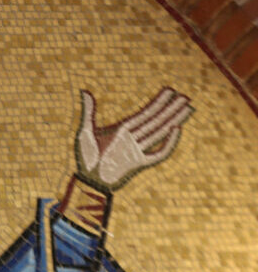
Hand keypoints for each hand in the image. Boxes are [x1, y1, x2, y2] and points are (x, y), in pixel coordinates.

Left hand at [75, 88, 190, 190]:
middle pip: (156, 121)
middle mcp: (132, 139)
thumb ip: (88, 112)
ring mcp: (137, 151)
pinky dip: (168, 143)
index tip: (170, 90)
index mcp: (121, 130)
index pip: (144, 113)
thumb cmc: (85, 158)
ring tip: (187, 109)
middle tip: (186, 96)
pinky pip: (159, 153)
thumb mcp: (85, 132)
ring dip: (173, 120)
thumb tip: (84, 91)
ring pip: (160, 133)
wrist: (88, 181)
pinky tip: (176, 130)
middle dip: (171, 109)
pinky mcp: (139, 164)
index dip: (158, 102)